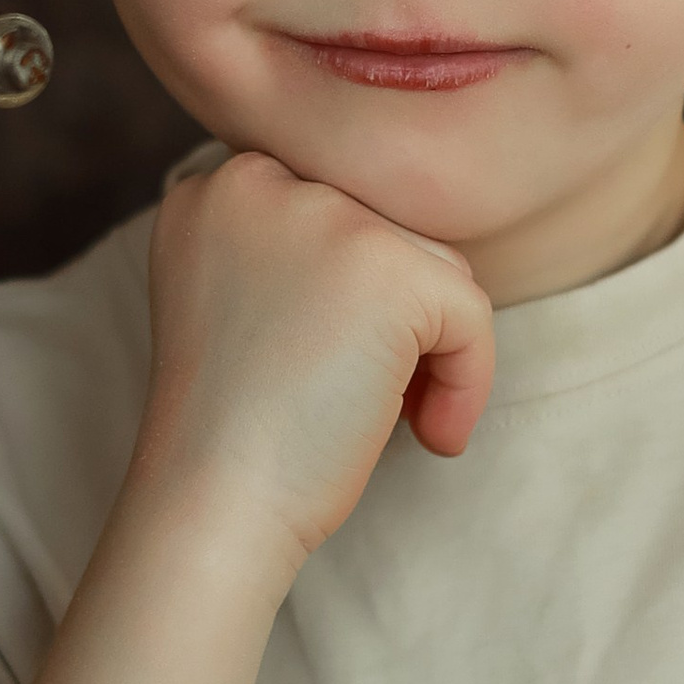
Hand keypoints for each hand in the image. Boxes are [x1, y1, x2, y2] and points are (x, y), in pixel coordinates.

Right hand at [132, 147, 496, 570]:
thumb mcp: (240, 304)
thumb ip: (296, 251)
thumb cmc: (232, 429)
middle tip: (358, 397)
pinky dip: (468, 383)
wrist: (212, 502)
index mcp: (215, 188)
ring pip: (435, 268)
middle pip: (387, 232)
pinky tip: (429, 435)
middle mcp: (260, 180)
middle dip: (394, 321)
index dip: (348, 301)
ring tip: (386, 415)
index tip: (321, 368)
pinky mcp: (389, 269)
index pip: (335, 215)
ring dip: (429, 348)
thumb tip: (401, 253)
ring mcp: (326, 217)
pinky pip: (472, 314)